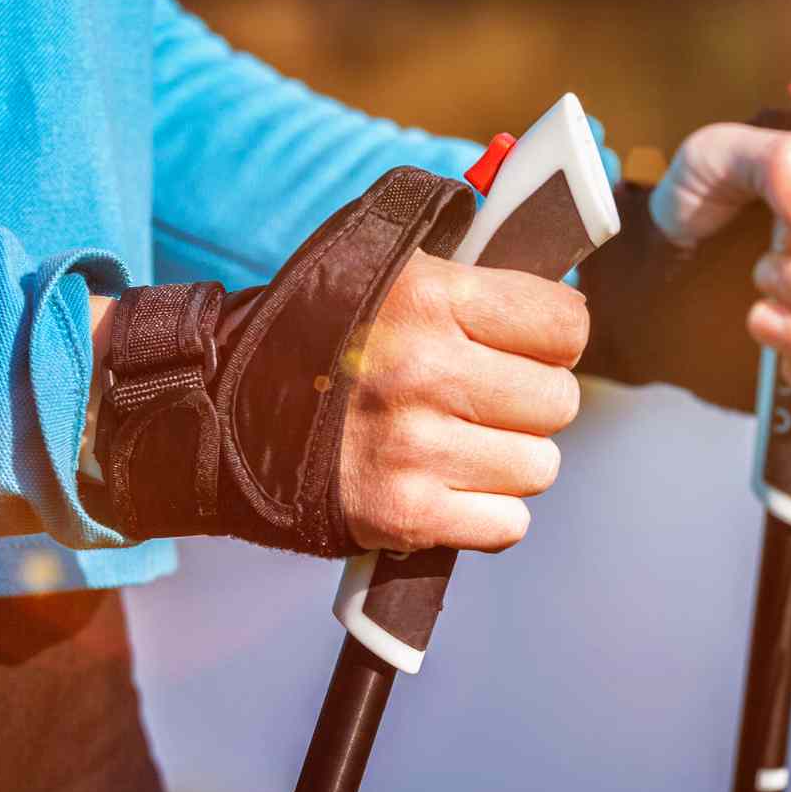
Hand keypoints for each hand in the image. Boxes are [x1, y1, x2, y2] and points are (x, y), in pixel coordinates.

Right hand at [338, 250, 588, 553]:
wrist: (225, 405)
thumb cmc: (320, 332)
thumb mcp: (386, 268)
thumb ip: (473, 275)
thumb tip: (562, 303)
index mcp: (429, 298)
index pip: (565, 326)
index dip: (552, 338)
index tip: (527, 345)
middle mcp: (426, 371)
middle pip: (558, 401)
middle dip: (530, 402)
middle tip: (484, 399)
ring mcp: (415, 448)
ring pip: (538, 466)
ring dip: (509, 460)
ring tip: (459, 441)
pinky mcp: (404, 514)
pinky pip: (507, 523)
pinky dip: (486, 512)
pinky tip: (447, 484)